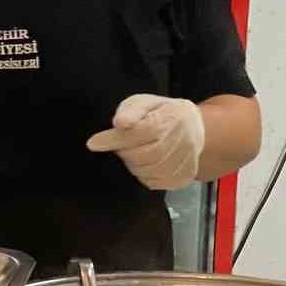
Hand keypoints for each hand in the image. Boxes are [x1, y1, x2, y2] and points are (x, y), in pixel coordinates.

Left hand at [86, 95, 205, 191]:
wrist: (193, 128)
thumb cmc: (161, 113)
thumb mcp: (144, 102)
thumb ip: (131, 110)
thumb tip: (119, 122)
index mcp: (172, 118)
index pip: (141, 131)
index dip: (116, 139)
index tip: (93, 143)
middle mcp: (184, 141)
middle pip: (144, 155)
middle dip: (125, 152)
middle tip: (122, 145)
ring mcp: (186, 161)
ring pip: (149, 171)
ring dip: (134, 164)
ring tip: (135, 152)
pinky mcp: (184, 177)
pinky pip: (155, 183)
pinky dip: (144, 175)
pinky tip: (145, 163)